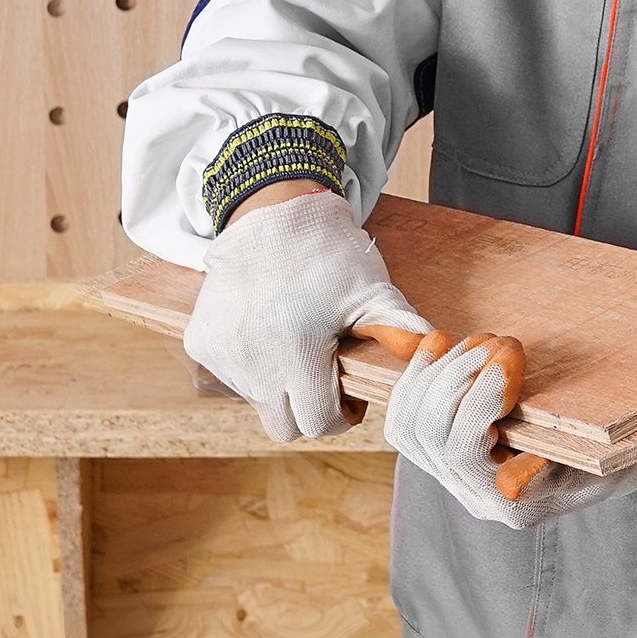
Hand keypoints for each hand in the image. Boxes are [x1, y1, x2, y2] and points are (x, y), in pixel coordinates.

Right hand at [184, 188, 431, 441]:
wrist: (272, 212)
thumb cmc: (327, 251)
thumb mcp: (371, 288)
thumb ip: (401, 328)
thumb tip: (434, 355)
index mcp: (296, 354)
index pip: (317, 422)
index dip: (342, 415)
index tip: (351, 393)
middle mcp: (252, 363)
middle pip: (284, 426)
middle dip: (310, 409)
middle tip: (327, 374)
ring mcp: (222, 354)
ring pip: (257, 401)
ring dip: (281, 386)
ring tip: (300, 342)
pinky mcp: (202, 342)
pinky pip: (233, 374)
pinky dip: (254, 365)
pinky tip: (271, 330)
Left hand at [384, 331, 636, 528]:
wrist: (612, 459)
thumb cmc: (615, 455)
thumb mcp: (603, 459)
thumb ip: (560, 465)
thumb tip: (509, 484)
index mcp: (515, 504)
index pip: (464, 454)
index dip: (477, 399)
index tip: (512, 352)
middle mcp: (475, 495)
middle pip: (432, 433)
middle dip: (461, 375)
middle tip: (502, 339)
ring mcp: (454, 474)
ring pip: (412, 425)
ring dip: (441, 372)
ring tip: (482, 340)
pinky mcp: (444, 450)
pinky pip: (407, 417)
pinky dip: (418, 376)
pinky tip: (438, 343)